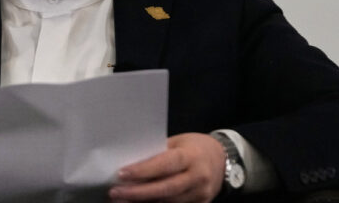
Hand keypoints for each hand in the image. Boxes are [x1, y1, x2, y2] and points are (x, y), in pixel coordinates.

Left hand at [109, 133, 225, 202]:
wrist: (223, 159)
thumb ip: (158, 152)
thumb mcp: (178, 142)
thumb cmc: (194, 147)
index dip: (143, 170)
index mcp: (192, 156)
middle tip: (115, 192)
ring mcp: (201, 194)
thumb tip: (130, 160)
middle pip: (166, 188)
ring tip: (122, 200)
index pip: (165, 164)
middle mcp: (198, 177)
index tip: (121, 174)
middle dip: (138, 193)